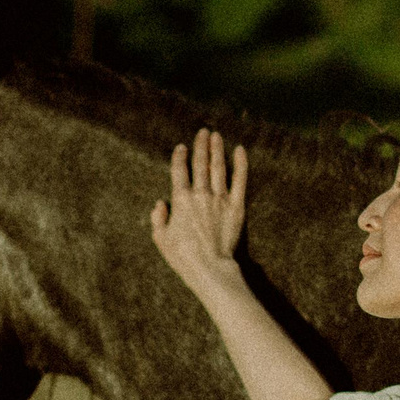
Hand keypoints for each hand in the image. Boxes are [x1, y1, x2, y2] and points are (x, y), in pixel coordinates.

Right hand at [150, 127, 247, 298]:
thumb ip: (158, 218)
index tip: (182, 146)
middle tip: (203, 132)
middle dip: (201, 145)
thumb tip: (160, 203)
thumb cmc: (183, 256)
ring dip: (217, 150)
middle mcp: (200, 194)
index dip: (180, 156)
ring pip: (218, 167)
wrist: (210, 267)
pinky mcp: (236, 206)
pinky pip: (240, 180)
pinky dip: (241, 164)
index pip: (179, 171)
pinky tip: (240, 150)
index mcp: (181, 200)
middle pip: (200, 164)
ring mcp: (220, 199)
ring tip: (216, 136)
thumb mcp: (161, 239)